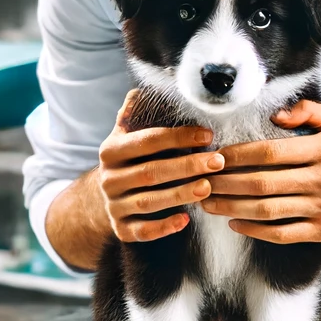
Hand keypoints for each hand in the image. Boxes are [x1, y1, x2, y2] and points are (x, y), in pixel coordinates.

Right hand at [95, 91, 219, 242]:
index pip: (147, 141)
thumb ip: (134, 114)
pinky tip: (185, 220)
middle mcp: (108, 179)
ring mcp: (113, 206)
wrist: (102, 197)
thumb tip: (143, 89)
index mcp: (111, 150)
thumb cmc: (128, 159)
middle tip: (218, 162)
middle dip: (187, 166)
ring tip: (207, 187)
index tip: (207, 135)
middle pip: (151, 172)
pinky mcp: (120, 229)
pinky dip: (163, 227)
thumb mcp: (125, 135)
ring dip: (179, 194)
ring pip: (148, 201)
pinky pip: (142, 231)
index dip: (178, 137)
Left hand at [202, 101, 320, 242]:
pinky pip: (281, 234)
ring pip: (268, 210)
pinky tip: (234, 222)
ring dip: (232, 207)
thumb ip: (305, 110)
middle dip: (226, 183)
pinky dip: (254, 230)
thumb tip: (274, 115)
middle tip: (202, 181)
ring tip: (208, 202)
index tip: (216, 156)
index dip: (238, 155)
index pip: (271, 152)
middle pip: (263, 183)